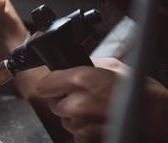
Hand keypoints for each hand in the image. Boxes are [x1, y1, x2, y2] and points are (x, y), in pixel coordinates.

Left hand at [36, 58, 167, 142]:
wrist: (160, 119)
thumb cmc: (142, 93)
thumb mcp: (114, 66)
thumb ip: (87, 66)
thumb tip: (70, 67)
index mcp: (82, 79)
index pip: (46, 83)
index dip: (50, 84)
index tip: (53, 85)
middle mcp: (78, 102)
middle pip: (54, 104)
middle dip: (64, 101)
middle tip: (81, 98)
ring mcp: (81, 124)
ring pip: (64, 121)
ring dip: (74, 117)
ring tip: (95, 111)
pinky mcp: (87, 139)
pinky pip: (75, 135)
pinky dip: (83, 130)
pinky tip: (99, 123)